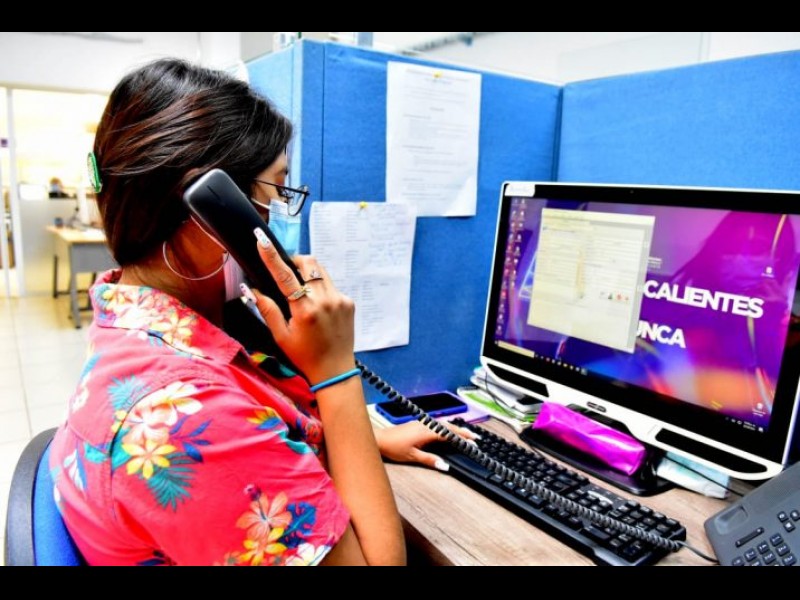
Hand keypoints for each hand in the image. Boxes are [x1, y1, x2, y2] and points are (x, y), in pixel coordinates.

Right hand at [251, 228, 354, 383]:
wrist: (335, 370)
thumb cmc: (304, 356)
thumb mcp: (281, 336)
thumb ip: (267, 310)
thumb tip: (252, 289)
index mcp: (304, 311)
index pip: (284, 276)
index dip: (271, 256)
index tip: (262, 240)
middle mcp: (324, 301)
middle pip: (308, 263)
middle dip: (294, 261)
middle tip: (285, 271)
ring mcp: (339, 299)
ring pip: (321, 271)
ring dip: (308, 273)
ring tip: (301, 290)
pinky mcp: (349, 302)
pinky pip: (331, 285)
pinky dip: (320, 288)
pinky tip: (316, 305)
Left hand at [374, 420, 479, 471]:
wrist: (378, 439)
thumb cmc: (393, 448)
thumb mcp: (412, 457)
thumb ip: (430, 460)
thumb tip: (445, 465)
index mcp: (426, 432)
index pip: (448, 434)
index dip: (462, 438)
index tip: (473, 442)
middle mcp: (424, 425)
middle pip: (448, 427)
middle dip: (462, 432)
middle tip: (475, 437)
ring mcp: (420, 423)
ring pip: (442, 424)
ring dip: (454, 428)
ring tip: (465, 433)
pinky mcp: (416, 424)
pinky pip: (435, 423)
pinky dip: (445, 427)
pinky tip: (446, 430)